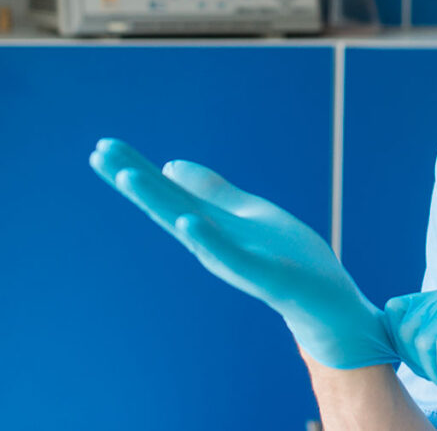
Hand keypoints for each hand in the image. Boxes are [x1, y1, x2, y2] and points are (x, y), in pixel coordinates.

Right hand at [89, 138, 396, 369]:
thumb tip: (169, 165)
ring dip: (160, 202)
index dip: (137, 170)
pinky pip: (232, 257)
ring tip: (129, 176)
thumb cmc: (289, 257)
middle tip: (99, 153)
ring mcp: (237, 259)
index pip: (169, 194)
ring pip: (191, 228)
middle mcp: (214, 243)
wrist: (327, 301)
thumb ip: (212, 193)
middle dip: (135, 181)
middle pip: (168, 207)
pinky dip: (209, 240)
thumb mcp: (249, 214)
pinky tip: (188, 221)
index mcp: (212, 226)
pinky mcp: (265, 275)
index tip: (103, 146)